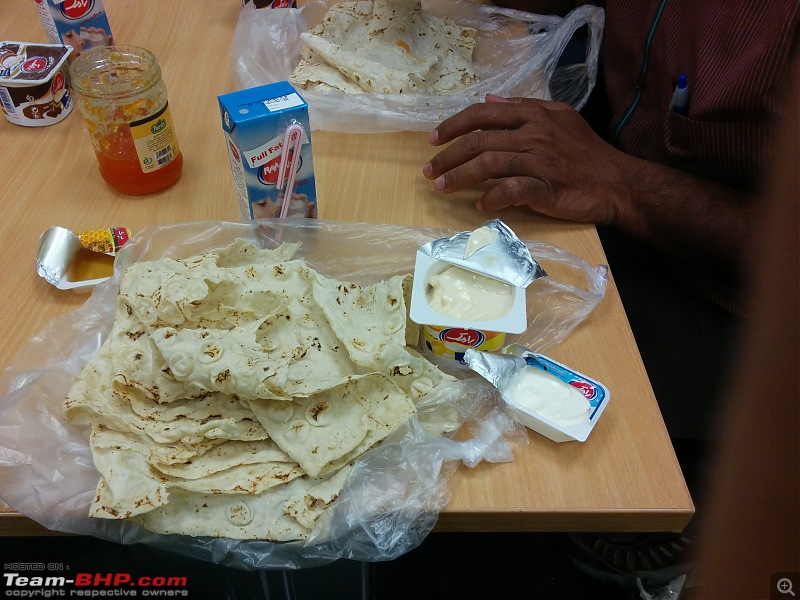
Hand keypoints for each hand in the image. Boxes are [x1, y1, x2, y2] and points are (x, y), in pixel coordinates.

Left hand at [424, 95, 630, 224]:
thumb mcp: (560, 118)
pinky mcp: (545, 189)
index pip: (483, 115)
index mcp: (533, 116)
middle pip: (478, 142)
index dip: (454, 125)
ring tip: (441, 188)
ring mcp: (539, 162)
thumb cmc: (586, 153)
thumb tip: (490, 100)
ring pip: (488, 165)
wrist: (617, 183)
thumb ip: (524, 108)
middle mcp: (533, 135)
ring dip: (459, 177)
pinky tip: (480, 206)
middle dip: (447, 156)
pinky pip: (510, 191)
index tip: (433, 139)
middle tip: (429, 170)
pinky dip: (491, 199)